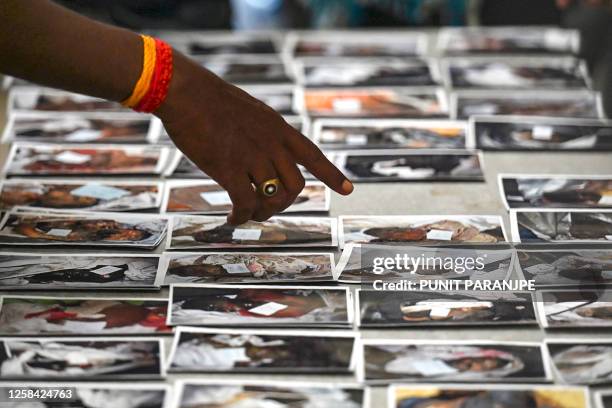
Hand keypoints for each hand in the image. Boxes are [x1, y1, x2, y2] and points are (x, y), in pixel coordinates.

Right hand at [156, 53, 352, 224]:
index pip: (313, 154)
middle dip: (284, 204)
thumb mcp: (251, 111)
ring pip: (272, 198)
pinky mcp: (229, 169)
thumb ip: (264, 133)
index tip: (349, 190)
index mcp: (279, 128)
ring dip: (262, 213)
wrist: (186, 90)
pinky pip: (245, 203)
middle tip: (267, 209)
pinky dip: (241, 217)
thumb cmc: (211, 100)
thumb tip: (267, 153)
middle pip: (296, 187)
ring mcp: (252, 157)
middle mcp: (272, 144)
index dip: (332, 175)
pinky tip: (231, 219)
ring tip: (247, 214)